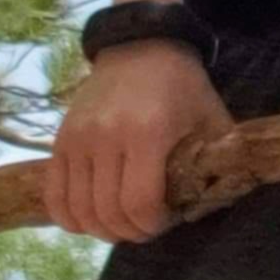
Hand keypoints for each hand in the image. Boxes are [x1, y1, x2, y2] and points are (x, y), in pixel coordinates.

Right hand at [45, 38, 231, 242]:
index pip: (140, 202)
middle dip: (130, 232)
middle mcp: (106, 138)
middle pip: (108, 211)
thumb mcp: (211, 116)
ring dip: (101, 229)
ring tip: (122, 225)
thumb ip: (220, 157)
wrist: (141, 47)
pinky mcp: (60, 141)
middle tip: (146, 229)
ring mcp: (78, 140)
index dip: (152, 224)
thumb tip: (224, 198)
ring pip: (79, 209)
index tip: (166, 222)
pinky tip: (89, 220)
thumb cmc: (183, 86)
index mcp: (149, 134)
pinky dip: (69, 218)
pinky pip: (54, 195)